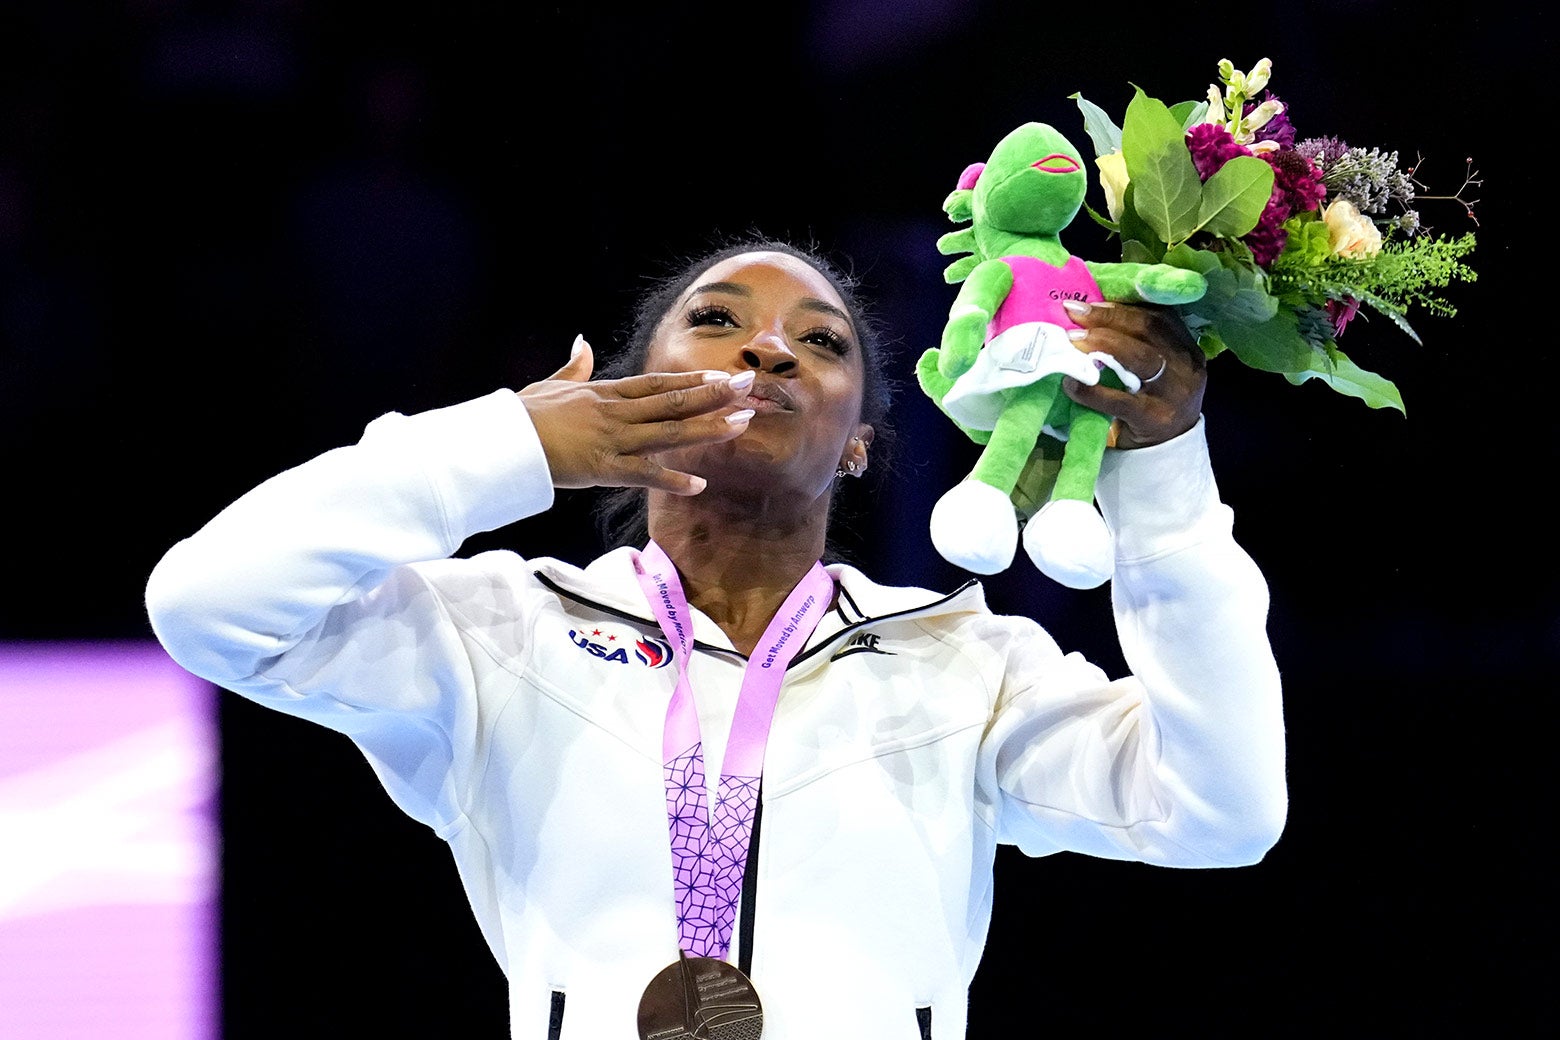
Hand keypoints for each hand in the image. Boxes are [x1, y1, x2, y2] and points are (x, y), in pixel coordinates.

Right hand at [517, 335, 755, 494]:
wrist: (499, 441)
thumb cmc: (519, 417)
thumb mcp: (549, 386)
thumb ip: (573, 367)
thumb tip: (582, 342)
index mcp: (604, 394)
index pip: (658, 384)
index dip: (693, 381)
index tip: (722, 376)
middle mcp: (615, 413)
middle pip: (673, 402)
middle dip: (715, 395)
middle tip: (750, 387)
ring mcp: (611, 439)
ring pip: (668, 432)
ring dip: (707, 429)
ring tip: (742, 424)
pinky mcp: (601, 468)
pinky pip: (643, 474)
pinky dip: (672, 479)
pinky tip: (700, 484)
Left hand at [1059, 301, 1205, 448]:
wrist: (1165, 453)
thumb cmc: (1151, 401)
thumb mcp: (1157, 368)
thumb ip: (1137, 342)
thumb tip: (1088, 313)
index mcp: (1187, 347)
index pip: (1159, 315)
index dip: (1122, 305)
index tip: (1088, 301)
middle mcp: (1187, 366)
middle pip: (1149, 329)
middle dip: (1108, 317)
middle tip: (1073, 313)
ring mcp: (1174, 393)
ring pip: (1140, 358)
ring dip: (1102, 344)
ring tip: (1072, 341)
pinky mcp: (1155, 418)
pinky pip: (1120, 400)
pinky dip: (1091, 390)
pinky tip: (1071, 383)